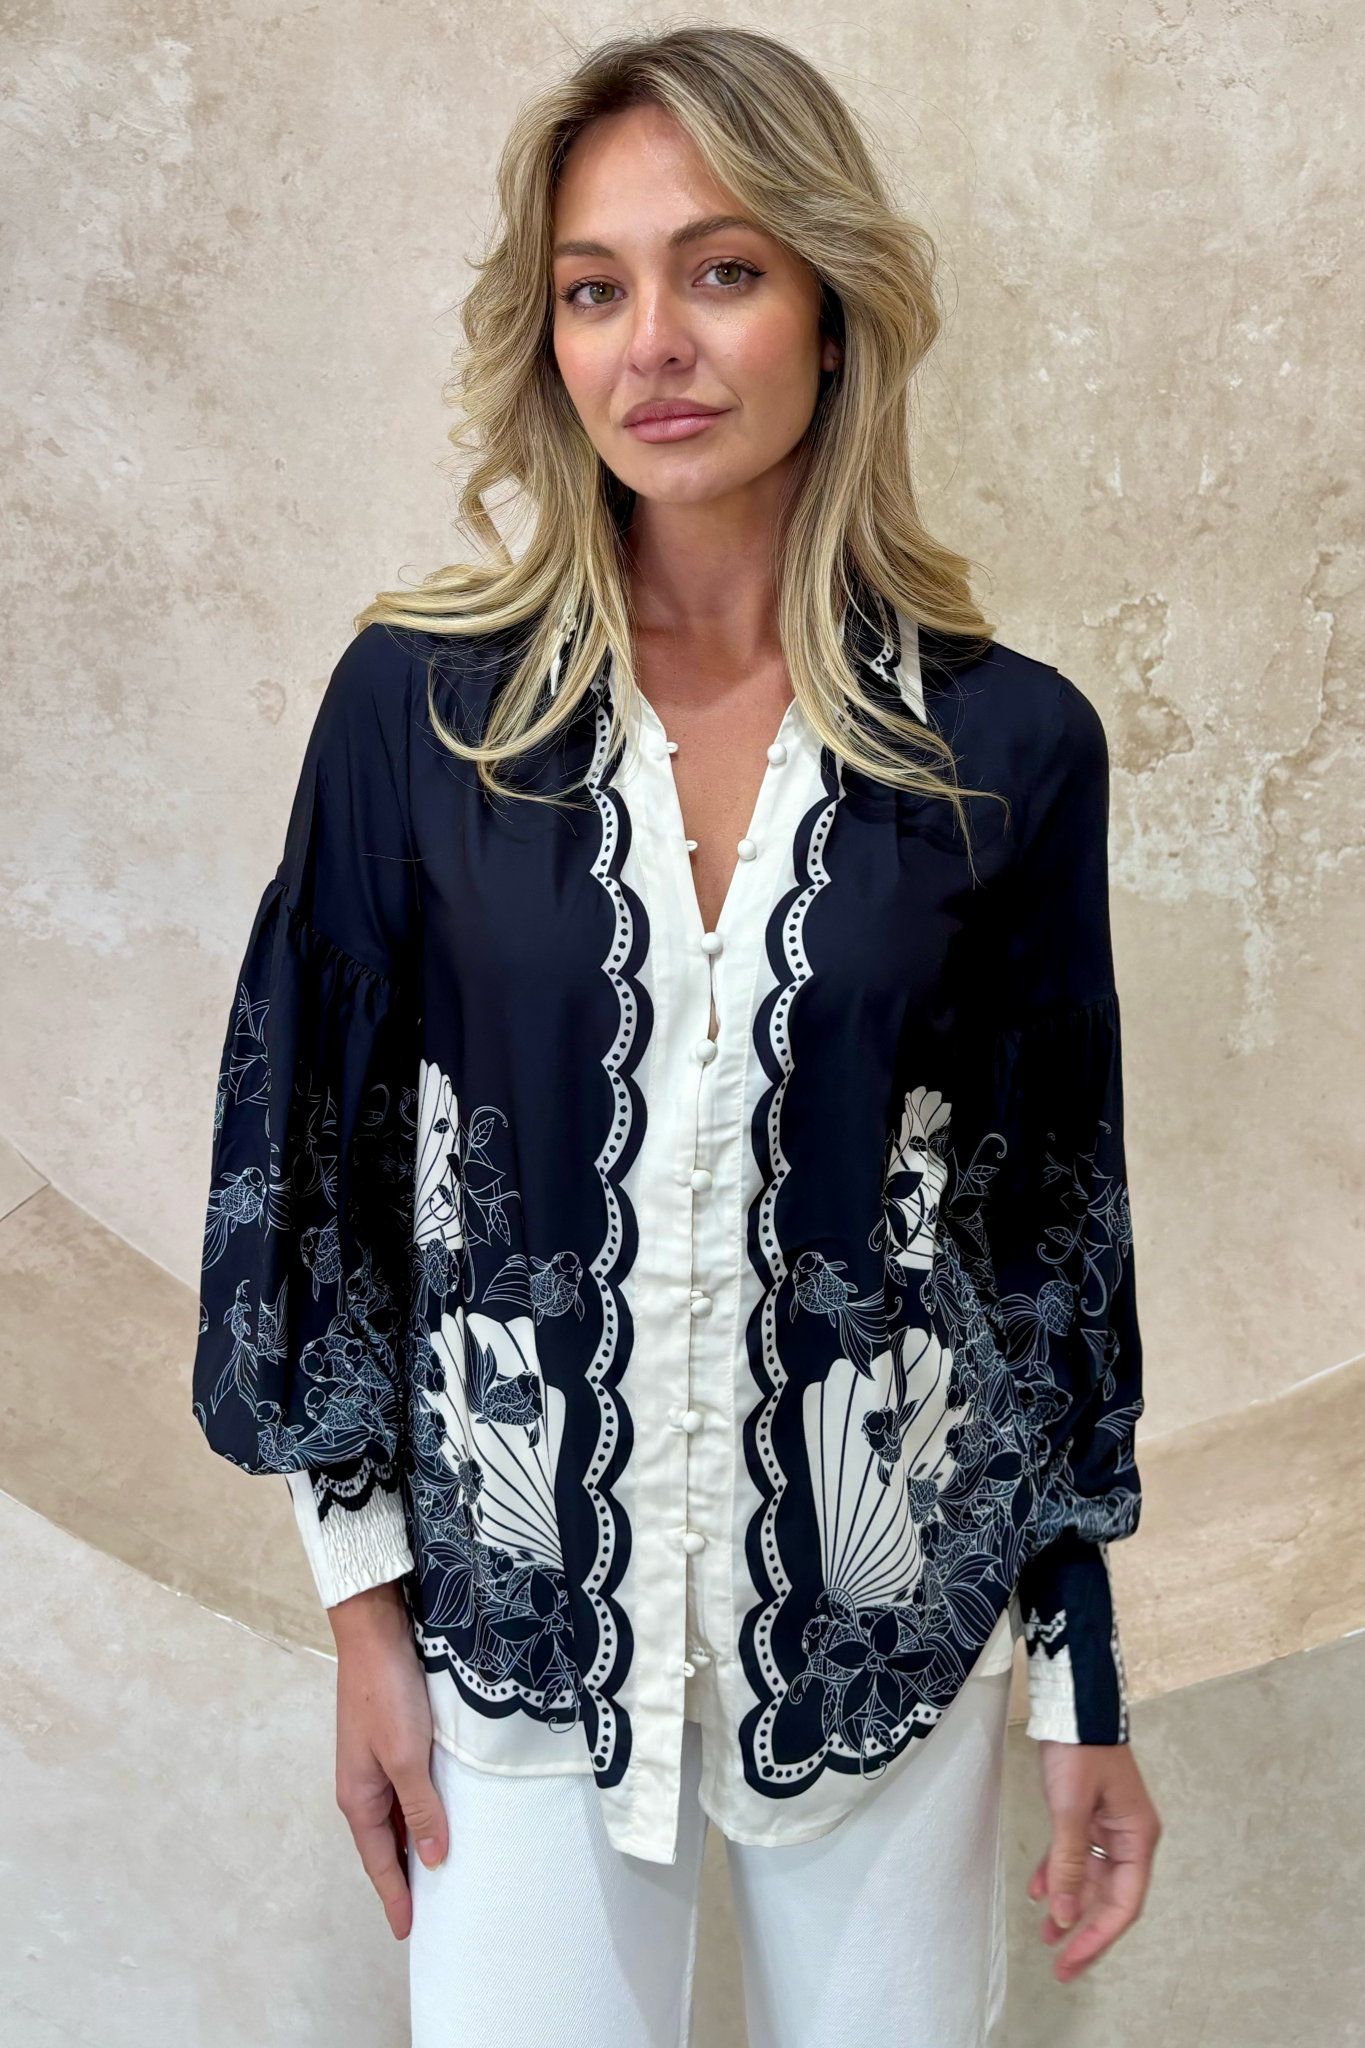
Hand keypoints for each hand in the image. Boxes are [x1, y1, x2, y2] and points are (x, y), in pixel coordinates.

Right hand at [329, 1578, 447, 1939]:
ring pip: (393, 1817)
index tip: (407, 1930)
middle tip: (429, 1908)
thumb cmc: (387, 1694)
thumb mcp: (408, 1756)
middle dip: (402, 1876)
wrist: (374, 1633)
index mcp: (357, 1798)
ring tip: (438, 1867)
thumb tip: (434, 1860)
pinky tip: (438, 1811)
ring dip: (412, 1842)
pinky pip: (402, 1791)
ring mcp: (372, 1762)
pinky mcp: (387, 1740)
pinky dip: (417, 1811)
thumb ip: (420, 1808)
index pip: (378, 1862)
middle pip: (383, 1843)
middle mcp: (360, 1785)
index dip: (395, 1895)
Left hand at [1029, 1741, 1159, 1981]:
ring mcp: (1108, 1827)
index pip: (1124, 1902)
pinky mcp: (1087, 1815)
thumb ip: (1068, 1862)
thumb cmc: (1080, 1749)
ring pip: (1090, 1880)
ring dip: (1067, 1904)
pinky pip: (1075, 1855)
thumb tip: (1064, 1915)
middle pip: (1109, 1897)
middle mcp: (1128, 1837)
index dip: (1098, 1935)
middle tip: (1059, 1964)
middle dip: (1083, 1930)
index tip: (1073, 1959)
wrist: (1072, 1704)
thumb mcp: (1071, 1807)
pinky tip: (1036, 1890)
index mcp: (1137, 1838)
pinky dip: (1057, 1873)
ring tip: (1044, 1935)